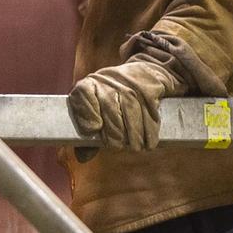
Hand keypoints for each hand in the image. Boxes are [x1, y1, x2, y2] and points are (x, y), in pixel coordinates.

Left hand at [66, 59, 181, 152]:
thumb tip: (82, 157)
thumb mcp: (96, 109)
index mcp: (90, 85)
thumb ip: (88, 133)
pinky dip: (150, 132)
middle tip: (117, 146)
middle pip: (110, 111)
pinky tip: (149, 143)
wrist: (141, 74)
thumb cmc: (112, 98)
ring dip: (134, 136)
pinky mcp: (147, 89)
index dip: (87, 113)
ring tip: (135, 147)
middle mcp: (107, 82)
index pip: (83, 94)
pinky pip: (149, 113)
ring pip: (131, 114)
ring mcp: (129, 84)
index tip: (94, 129)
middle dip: (114, 134)